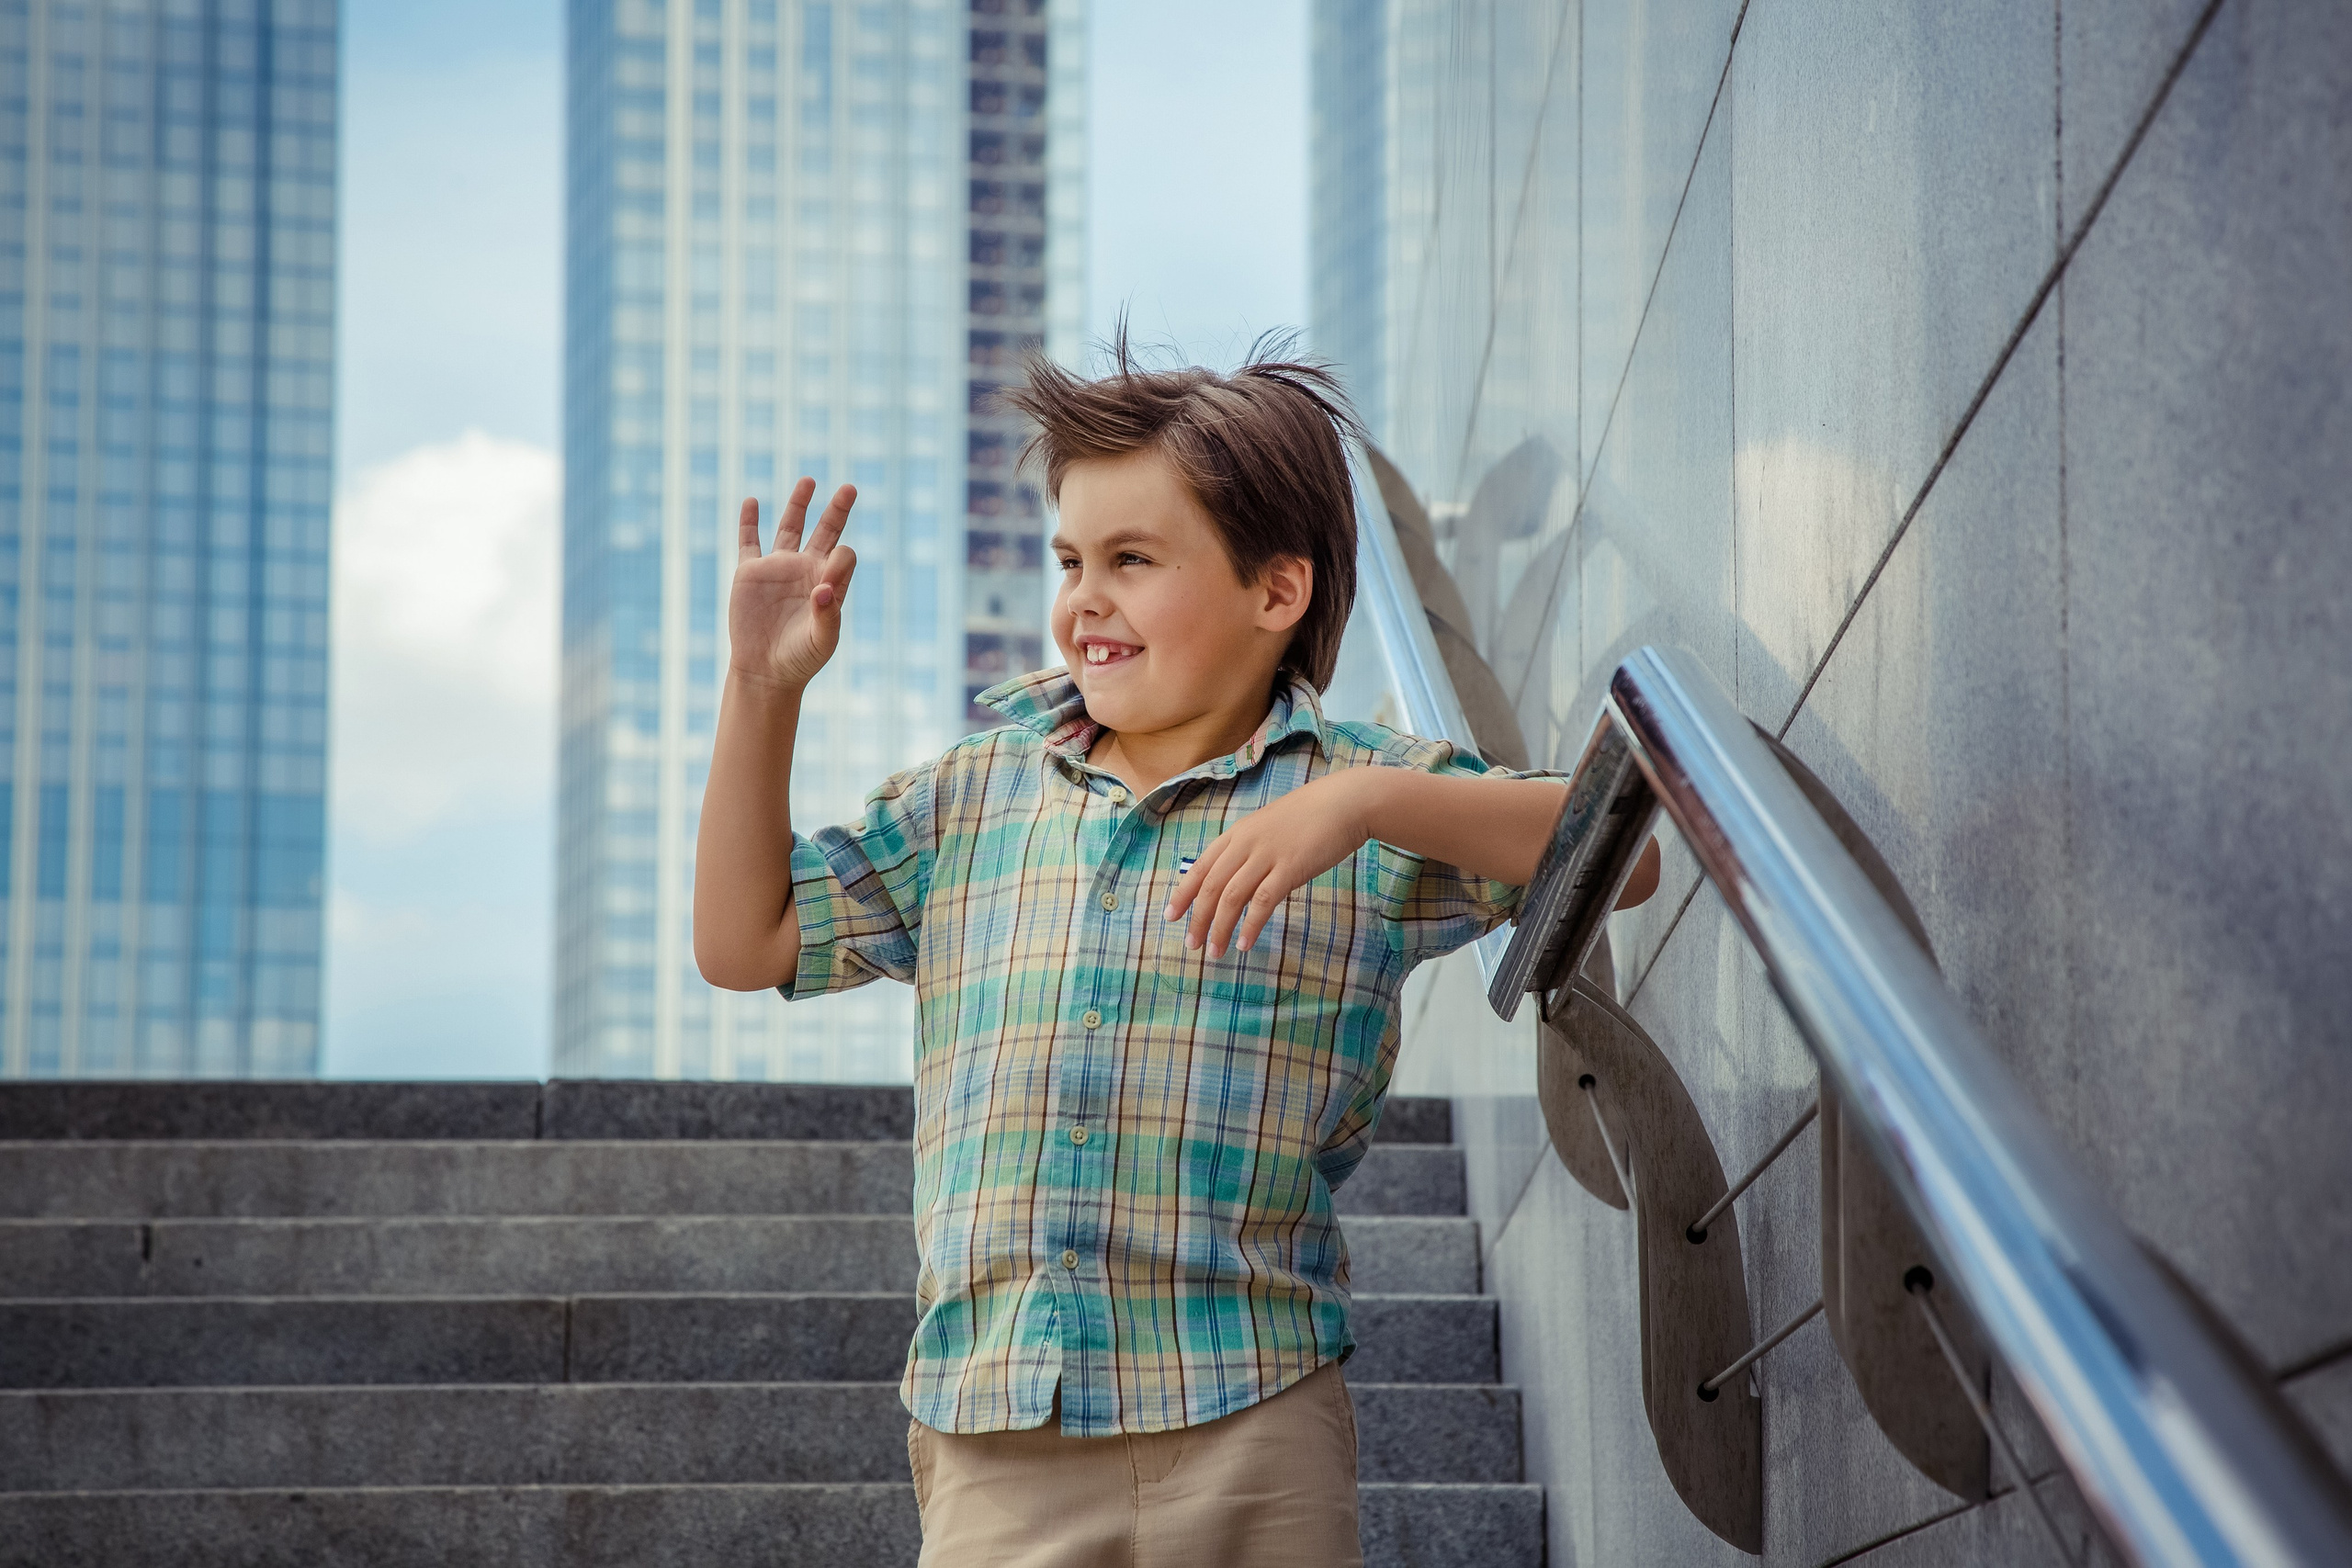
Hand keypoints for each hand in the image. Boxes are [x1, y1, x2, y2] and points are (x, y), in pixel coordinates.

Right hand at [729, 479, 856, 690]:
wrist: (765, 670)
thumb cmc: (801, 659)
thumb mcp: (821, 640)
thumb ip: (827, 615)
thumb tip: (823, 589)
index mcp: (829, 582)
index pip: (842, 554)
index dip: (838, 559)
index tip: (825, 584)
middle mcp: (806, 570)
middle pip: (826, 531)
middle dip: (838, 509)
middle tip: (850, 488)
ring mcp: (778, 568)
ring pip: (790, 527)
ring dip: (799, 504)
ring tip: (809, 481)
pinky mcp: (750, 573)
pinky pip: (749, 541)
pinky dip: (749, 521)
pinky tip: (752, 501)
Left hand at [1164, 772, 1375, 957]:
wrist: (1344, 803)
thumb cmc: (1309, 817)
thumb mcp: (1269, 827)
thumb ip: (1250, 849)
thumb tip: (1237, 877)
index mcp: (1238, 833)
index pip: (1201, 867)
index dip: (1183, 893)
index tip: (1170, 916)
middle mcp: (1246, 843)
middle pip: (1212, 886)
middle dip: (1197, 918)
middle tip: (1191, 944)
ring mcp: (1267, 855)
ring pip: (1232, 896)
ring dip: (1220, 927)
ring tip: (1215, 951)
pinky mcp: (1290, 868)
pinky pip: (1263, 902)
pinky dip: (1250, 926)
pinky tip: (1244, 944)